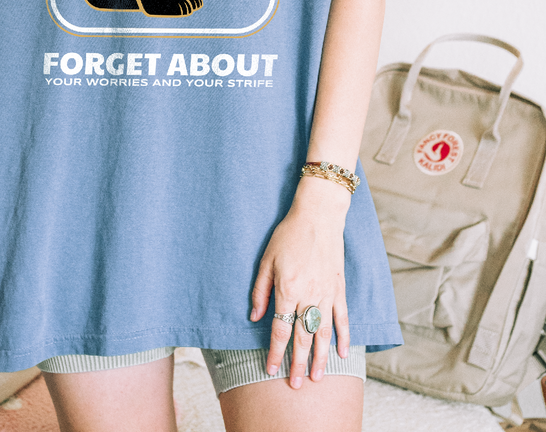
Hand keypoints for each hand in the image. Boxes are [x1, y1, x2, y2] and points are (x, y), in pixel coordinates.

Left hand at [250, 181, 349, 387]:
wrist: (318, 216)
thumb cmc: (288, 234)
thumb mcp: (266, 259)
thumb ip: (261, 290)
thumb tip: (256, 316)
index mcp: (287, 289)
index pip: (280, 329)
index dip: (275, 352)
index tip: (271, 369)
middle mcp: (308, 296)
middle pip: (303, 337)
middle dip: (298, 363)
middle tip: (295, 385)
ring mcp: (326, 293)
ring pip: (324, 333)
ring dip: (321, 358)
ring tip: (317, 377)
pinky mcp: (339, 289)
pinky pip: (342, 318)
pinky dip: (344, 337)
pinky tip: (342, 354)